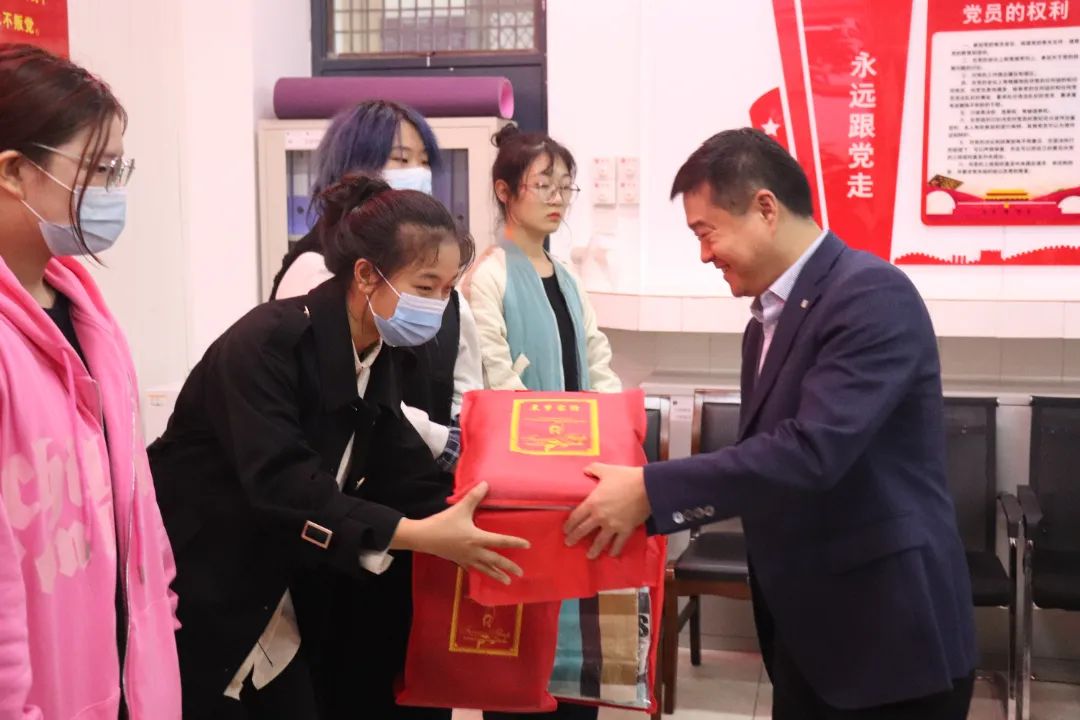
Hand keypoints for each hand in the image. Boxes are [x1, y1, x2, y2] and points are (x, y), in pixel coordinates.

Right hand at [392, 482, 529, 583]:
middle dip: (508, 566)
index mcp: (477, 538)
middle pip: (495, 560)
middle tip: (521, 573)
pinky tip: (485, 575)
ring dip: (497, 575)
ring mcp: (466, 558)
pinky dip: (481, 572)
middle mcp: (474, 551)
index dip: (515, 543)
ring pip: (485, 569)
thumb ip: (474, 497)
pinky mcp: (459, 561)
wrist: (423, 537)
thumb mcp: (460, 508)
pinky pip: (473, 569)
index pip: (500, 541)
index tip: (527, 545)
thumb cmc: (442, 523)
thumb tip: (486, 483)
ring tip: (508, 582)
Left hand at [564, 463, 650, 558]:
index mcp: (592, 503)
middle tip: (569, 543)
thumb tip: (586, 470)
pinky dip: (615, 550)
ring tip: (589, 555)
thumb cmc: (626, 478)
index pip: (576, 517)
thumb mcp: (607, 470)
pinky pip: (618, 543)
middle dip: (574, 538)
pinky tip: (612, 554)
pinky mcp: (625, 530)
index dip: (569, 524)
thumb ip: (594, 469)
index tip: (566, 530)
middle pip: (583, 530)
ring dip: (593, 549)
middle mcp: (600, 517)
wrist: (647, 487)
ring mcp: (612, 525)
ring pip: (599, 541)